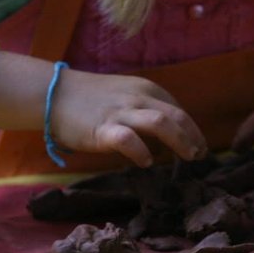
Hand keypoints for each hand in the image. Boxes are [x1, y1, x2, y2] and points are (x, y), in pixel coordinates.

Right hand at [51, 69, 207, 166]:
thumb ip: (146, 111)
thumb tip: (166, 140)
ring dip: (180, 141)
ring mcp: (121, 113)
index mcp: (146, 90)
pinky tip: (146, 162)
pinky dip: (142, 151)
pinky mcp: (103, 129)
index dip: (192, 129)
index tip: (199, 145)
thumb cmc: (90, 99)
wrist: (53, 93)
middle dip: (193, 137)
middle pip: (177, 116)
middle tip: (200, 154)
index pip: (178, 110)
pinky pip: (128, 140)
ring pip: (161, 123)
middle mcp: (138, 98)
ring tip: (187, 157)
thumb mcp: (125, 96)